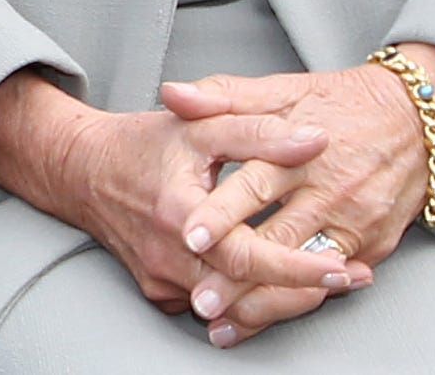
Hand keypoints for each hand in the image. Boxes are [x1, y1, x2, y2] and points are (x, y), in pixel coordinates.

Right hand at [0, 70, 361, 327]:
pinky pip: (210, 304)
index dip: (298, 266)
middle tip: (353, 278)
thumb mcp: (202, 126)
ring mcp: (162, 280)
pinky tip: (280, 284)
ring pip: (232, 308)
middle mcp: (168, 257)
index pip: (248, 256)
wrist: (81, 169)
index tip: (341, 267)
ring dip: (281, 299)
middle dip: (305, 291)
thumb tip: (315, 140)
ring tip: (328, 284)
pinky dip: (247, 297)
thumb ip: (259, 132)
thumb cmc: (142, 144)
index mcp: (179, 214)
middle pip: (247, 295)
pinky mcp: (159, 291)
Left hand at [158, 44, 434, 344]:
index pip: (255, 185)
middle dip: (237, 275)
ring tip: (227, 323)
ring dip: (265, 300)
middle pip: (278, 241)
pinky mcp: (372, 246)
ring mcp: (353, 223)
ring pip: (304, 272)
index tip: (190, 235)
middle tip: (201, 300)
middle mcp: (328, 192)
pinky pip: (332, 281)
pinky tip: (269, 315)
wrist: (417, 118)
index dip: (221, 212)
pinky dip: (299, 299)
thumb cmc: (341, 102)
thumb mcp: (282, 89)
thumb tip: (173, 94)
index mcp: (300, 152)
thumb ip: (223, 96)